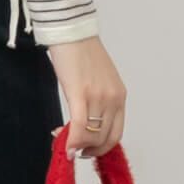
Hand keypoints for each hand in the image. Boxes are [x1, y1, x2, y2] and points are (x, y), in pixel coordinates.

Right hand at [44, 36, 126, 159]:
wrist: (71, 32)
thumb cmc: (82, 53)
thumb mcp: (99, 80)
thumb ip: (97, 101)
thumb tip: (86, 123)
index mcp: (119, 96)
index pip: (116, 133)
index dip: (101, 147)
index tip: (87, 149)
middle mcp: (113, 99)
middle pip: (105, 138)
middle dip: (90, 150)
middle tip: (75, 151)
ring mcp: (98, 97)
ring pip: (92, 135)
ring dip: (78, 146)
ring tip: (65, 143)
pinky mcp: (80, 93)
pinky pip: (79, 126)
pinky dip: (72, 140)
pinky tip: (64, 146)